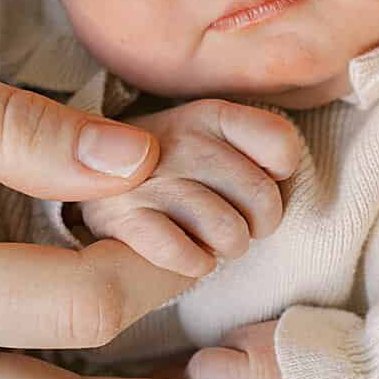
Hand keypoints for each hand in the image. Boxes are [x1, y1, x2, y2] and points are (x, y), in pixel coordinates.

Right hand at [78, 99, 301, 279]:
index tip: (261, 181)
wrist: (96, 179)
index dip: (282, 176)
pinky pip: (189, 259)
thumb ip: (261, 149)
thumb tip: (280, 183)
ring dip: (227, 248)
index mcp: (211, 114)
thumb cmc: (181, 168)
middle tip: (237, 222)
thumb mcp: (220, 139)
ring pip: (230, 233)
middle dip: (258, 223)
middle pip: (263, 198)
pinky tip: (186, 253)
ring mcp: (150, 179)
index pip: (282, 145)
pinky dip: (196, 264)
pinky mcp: (123, 219)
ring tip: (210, 238)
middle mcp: (180, 139)